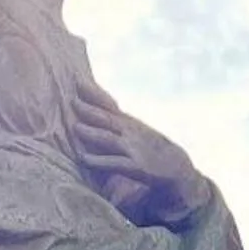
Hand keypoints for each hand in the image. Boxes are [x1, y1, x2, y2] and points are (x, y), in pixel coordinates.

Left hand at [72, 83, 205, 226]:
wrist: (177, 168)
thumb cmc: (152, 149)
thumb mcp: (136, 130)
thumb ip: (117, 121)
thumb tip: (97, 109)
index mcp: (129, 122)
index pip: (109, 104)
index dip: (94, 93)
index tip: (77, 81)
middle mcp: (130, 133)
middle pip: (107, 119)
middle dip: (89, 110)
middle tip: (71, 101)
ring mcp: (133, 150)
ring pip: (109, 139)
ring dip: (92, 133)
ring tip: (75, 127)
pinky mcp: (136, 168)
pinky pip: (114, 163)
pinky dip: (98, 160)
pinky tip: (84, 158)